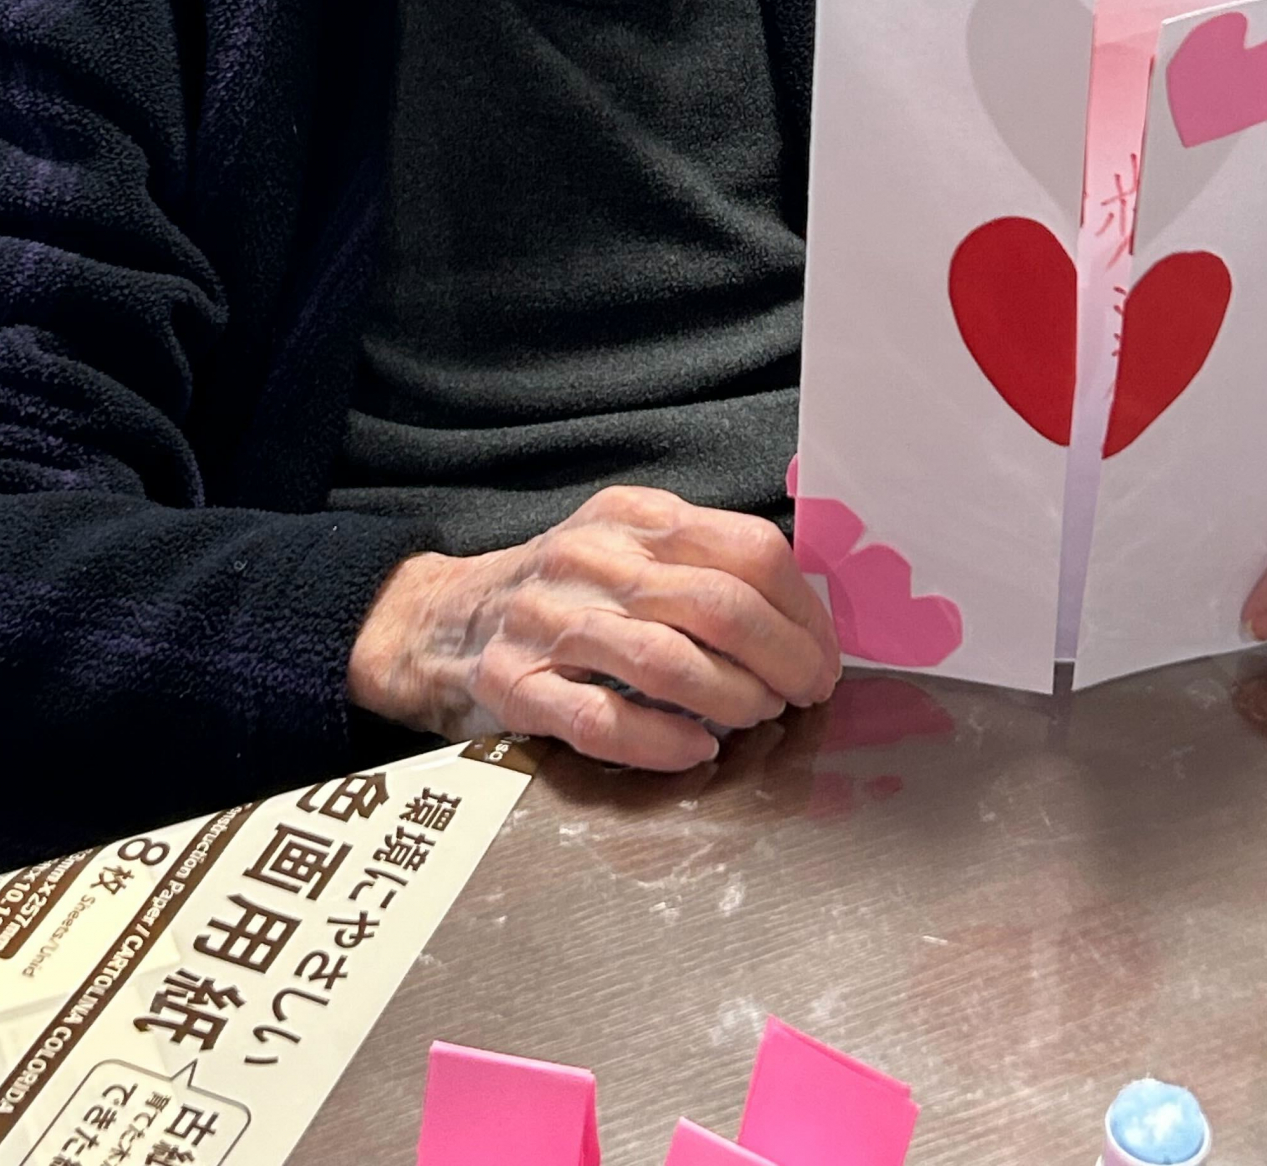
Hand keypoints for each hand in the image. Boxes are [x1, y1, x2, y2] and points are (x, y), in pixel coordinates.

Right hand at [346, 484, 841, 772]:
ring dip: (734, 697)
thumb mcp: (626, 546)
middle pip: (720, 604)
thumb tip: (802, 615)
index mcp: (632, 516)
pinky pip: (601, 718)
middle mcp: (592, 558)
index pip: (749, 549)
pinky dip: (661, 739)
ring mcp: (549, 621)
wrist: (442, 619)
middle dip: (784, 658)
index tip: (824, 653)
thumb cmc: (562, 591)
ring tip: (761, 717)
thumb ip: (700, 563)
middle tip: (808, 693)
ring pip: (666, 660)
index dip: (803, 611)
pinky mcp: (515, 684)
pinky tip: (697, 750)